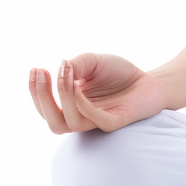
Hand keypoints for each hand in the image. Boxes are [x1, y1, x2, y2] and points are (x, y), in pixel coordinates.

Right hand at [28, 53, 169, 132]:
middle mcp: (81, 118)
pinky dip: (83, 105)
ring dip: (63, 96)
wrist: (151, 80)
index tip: (35, 69)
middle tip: (42, 72)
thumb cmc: (119, 74)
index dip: (36, 91)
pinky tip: (79, 86)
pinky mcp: (114, 123)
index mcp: (70, 108)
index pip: (45, 107)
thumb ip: (77, 65)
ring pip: (70, 122)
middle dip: (42, 97)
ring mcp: (97, 122)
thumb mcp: (95, 62)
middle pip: (52, 120)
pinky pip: (94, 120)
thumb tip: (61, 69)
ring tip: (65, 73)